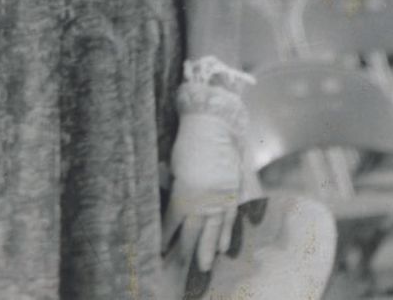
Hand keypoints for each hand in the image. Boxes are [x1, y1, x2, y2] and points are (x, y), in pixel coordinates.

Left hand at [162, 105, 245, 276]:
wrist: (215, 124)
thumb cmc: (189, 141)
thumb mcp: (173, 165)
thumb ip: (173, 186)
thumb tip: (170, 199)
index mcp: (185, 193)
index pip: (173, 221)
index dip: (166, 236)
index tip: (160, 250)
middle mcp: (204, 200)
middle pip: (194, 231)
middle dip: (187, 250)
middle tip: (181, 267)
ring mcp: (221, 197)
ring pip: (213, 230)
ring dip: (207, 248)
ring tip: (205, 265)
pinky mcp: (232, 192)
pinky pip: (229, 218)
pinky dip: (225, 233)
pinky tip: (222, 247)